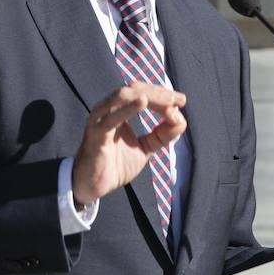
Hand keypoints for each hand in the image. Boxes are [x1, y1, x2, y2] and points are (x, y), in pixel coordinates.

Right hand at [71, 82, 186, 206]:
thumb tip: (180, 120)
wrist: (92, 185)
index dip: (161, 93)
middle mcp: (106, 110)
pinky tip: (143, 102)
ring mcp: (99, 119)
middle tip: (179, 100)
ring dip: (149, 96)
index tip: (181, 100)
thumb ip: (161, 135)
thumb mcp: (145, 148)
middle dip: (158, 93)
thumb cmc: (115, 165)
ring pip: (123, 96)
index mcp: (116, 110)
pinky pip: (112, 117)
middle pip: (133, 89)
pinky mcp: (96, 133)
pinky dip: (128, 108)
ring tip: (168, 101)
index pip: (140, 92)